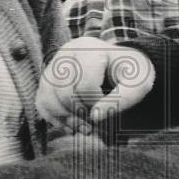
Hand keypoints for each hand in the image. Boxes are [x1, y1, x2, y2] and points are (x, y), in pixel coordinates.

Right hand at [36, 37, 155, 132]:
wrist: (121, 65)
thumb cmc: (131, 74)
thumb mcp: (137, 84)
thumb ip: (122, 100)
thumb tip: (95, 117)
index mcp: (89, 49)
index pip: (85, 85)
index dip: (97, 104)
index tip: (109, 108)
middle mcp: (67, 53)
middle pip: (63, 92)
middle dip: (79, 114)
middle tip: (94, 126)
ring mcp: (54, 65)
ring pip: (48, 97)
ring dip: (64, 119)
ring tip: (84, 129)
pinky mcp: (48, 78)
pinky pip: (41, 101)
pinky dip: (53, 118)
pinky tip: (71, 126)